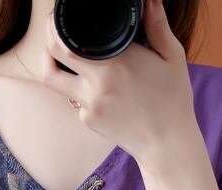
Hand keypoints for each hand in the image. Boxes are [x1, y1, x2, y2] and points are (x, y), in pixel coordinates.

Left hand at [39, 0, 198, 172]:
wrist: (166, 143)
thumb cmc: (173, 99)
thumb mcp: (172, 57)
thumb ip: (158, 25)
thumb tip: (150, 0)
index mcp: (119, 61)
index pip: (74, 37)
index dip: (61, 23)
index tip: (62, 14)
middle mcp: (98, 83)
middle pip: (56, 53)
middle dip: (49, 34)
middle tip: (54, 26)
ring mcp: (89, 104)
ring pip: (52, 78)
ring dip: (48, 61)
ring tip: (53, 50)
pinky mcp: (87, 119)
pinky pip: (72, 97)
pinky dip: (76, 86)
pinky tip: (91, 81)